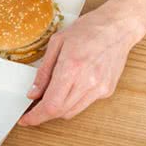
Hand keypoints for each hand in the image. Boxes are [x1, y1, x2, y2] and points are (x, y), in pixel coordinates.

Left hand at [18, 0, 145, 124]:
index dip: (35, 117)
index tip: (26, 119)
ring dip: (60, 107)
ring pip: (73, 111)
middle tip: (36, 105)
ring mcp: (100, 87)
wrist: (118, 26)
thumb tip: (34, 92)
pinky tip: (76, 83)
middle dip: (44, 113)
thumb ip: (44, 71)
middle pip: (60, 112)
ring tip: (55, 92)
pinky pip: (85, 103)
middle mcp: (87, 81)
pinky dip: (75, 99)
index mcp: (71, 67)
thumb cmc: (89, 28)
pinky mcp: (107, 89)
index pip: (50, 105)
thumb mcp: (57, 42)